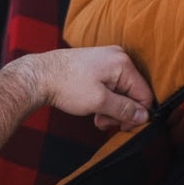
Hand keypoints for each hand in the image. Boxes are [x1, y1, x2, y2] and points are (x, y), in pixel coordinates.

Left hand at [18, 46, 154, 129]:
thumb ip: (125, 109)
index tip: (122, 127)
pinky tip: (94, 108)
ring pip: (122, 91)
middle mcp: (119, 57)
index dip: (136, 115)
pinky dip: (106, 99)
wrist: (39, 76)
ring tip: (97, 117)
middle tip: (104, 122)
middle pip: (133, 93)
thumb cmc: (66, 85)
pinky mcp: (99, 64)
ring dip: (112, 109)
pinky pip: (112, 85)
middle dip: (120, 112)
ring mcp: (108, 59)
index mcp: (123, 64)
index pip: (144, 95)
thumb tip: (144, 116)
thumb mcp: (99, 102)